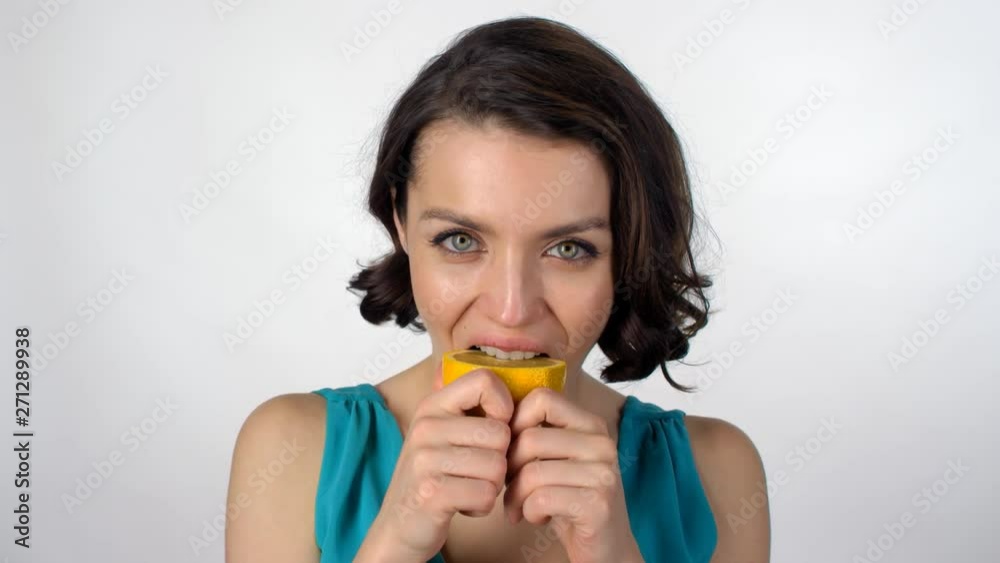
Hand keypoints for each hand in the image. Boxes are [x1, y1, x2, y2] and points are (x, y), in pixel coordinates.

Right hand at [362, 365, 513, 561]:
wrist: (398, 528)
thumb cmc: (434, 478)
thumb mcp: (443, 435)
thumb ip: (469, 409)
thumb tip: (510, 378)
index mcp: (432, 405)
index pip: (485, 381)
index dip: (504, 406)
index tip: (496, 428)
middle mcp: (426, 427)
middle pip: (500, 432)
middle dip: (500, 459)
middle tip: (477, 472)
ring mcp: (425, 460)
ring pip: (497, 466)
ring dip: (492, 486)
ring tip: (468, 488)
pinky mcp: (431, 493)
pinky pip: (486, 494)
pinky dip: (482, 506)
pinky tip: (463, 505)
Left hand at [503, 387, 643, 562]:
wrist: (607, 548)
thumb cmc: (570, 500)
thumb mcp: (557, 460)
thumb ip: (538, 435)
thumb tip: (493, 417)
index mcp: (591, 425)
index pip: (542, 398)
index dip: (515, 422)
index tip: (512, 450)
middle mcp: (602, 444)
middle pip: (529, 439)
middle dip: (509, 469)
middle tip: (512, 489)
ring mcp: (603, 474)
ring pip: (532, 472)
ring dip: (516, 496)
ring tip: (521, 508)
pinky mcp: (597, 505)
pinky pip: (541, 499)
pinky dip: (529, 512)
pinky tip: (538, 518)